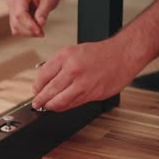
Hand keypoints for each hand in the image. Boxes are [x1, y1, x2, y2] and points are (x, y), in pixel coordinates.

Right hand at [6, 0, 59, 36]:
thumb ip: (44, 11)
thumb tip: (40, 24)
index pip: (20, 13)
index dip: (29, 25)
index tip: (40, 32)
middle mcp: (12, 1)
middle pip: (16, 22)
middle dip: (29, 30)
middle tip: (42, 33)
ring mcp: (11, 9)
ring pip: (15, 28)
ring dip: (28, 33)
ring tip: (40, 30)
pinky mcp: (13, 15)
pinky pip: (17, 28)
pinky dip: (26, 31)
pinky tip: (36, 28)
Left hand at [32, 39, 148, 111]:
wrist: (123, 55)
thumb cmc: (100, 53)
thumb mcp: (74, 51)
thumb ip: (59, 65)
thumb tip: (45, 80)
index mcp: (66, 56)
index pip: (44, 75)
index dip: (37, 86)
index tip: (35, 91)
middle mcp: (73, 69)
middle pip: (50, 90)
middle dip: (41, 99)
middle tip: (36, 103)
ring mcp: (83, 83)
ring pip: (60, 100)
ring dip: (51, 106)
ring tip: (46, 107)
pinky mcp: (92, 94)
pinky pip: (74, 104)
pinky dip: (64, 107)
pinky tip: (60, 107)